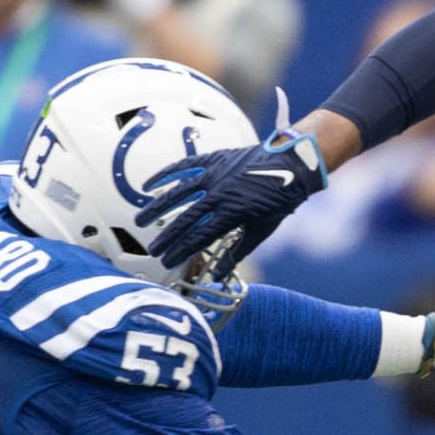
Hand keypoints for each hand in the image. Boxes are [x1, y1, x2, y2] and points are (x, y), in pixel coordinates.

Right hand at [137, 88, 326, 275]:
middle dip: (167, 236)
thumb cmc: (281, 198)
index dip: (182, 251)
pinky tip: (149, 184)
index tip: (168, 262)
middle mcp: (220, 194)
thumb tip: (220, 274)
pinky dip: (166, 174)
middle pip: (186, 219)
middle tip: (152, 250)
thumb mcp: (263, 229)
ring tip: (141, 220)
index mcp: (232, 213)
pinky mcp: (214, 159)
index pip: (200, 237)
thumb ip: (239, 250)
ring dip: (158, 207)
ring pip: (179, 192)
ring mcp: (215, 175)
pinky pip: (185, 166)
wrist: (294, 163)